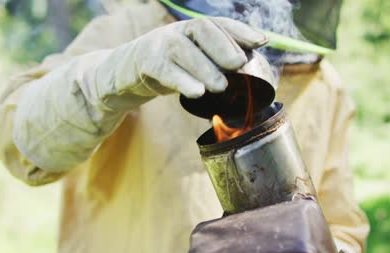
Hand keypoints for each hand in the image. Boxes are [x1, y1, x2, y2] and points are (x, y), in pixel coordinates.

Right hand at [96, 17, 267, 109]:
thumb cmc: (172, 66)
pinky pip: (165, 70)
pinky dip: (182, 81)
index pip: (219, 24)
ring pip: (184, 50)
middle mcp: (178, 31)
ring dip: (205, 68)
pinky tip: (198, 92)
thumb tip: (253, 58)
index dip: (241, 31)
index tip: (261, 42)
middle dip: (223, 46)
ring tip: (221, 86)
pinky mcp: (146, 63)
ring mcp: (160, 44)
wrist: (128, 71)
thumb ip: (218, 58)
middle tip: (240, 64)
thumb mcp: (195, 59)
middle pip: (202, 30)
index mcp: (193, 29)